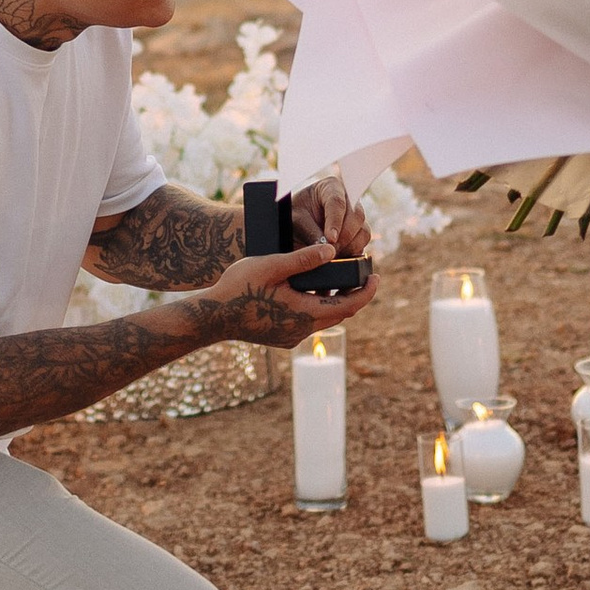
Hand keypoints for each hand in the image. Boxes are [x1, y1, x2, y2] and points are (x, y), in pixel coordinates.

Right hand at [195, 243, 377, 350]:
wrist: (212, 316)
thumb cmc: (239, 287)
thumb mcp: (271, 265)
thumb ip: (303, 259)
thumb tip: (331, 250)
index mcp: (305, 313)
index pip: (349, 305)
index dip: (367, 291)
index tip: (377, 276)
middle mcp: (302, 330)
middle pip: (340, 313)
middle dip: (354, 294)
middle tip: (362, 273)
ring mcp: (292, 337)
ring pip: (324, 318)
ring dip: (335, 300)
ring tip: (338, 277)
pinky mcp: (282, 338)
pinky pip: (309, 323)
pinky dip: (317, 306)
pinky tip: (310, 291)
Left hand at [287, 174, 371, 260]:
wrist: (297, 227)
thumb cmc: (295, 217)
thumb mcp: (296, 221)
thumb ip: (310, 232)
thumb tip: (327, 248)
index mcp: (330, 187)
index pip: (337, 202)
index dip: (335, 222)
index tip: (330, 239)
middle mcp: (348, 199)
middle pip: (356, 216)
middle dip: (344, 236)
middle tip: (329, 250)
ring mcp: (356, 216)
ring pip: (363, 231)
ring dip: (349, 246)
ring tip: (331, 254)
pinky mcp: (359, 233)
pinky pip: (363, 244)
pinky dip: (352, 252)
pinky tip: (337, 255)